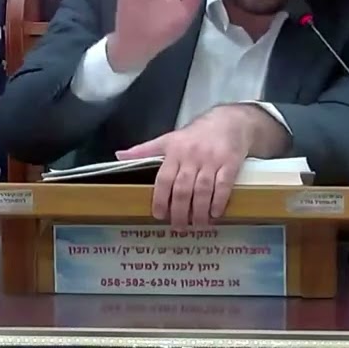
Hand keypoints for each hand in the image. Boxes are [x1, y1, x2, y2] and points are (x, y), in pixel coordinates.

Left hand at [117, 104, 282, 227]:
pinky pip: (223, 186)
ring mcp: (212, 160)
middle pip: (183, 189)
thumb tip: (119, 156)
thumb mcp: (168, 138)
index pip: (163, 179)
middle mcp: (191, 156)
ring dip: (199, 211)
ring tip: (197, 225)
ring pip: (202, 190)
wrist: (229, 121)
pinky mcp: (230, 162)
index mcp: (174, 151)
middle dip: (179, 211)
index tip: (159, 215)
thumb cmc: (196, 134)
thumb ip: (145, 150)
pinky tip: (215, 214)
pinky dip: (218, 202)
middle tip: (178, 226)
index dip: (160, 199)